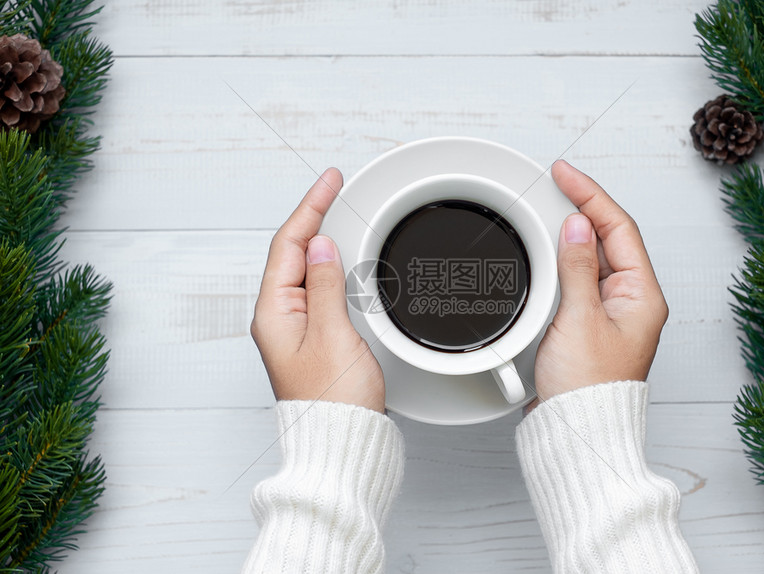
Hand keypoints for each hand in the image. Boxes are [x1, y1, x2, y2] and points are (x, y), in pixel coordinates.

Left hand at [250, 168, 385, 412]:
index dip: (309, 207)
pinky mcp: (311, 338)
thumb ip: (324, 286)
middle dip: (313, 217)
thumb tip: (320, 246)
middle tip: (333, 188)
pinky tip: (339, 260)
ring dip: (320, 240)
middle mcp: (278, 318)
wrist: (341, 442)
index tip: (328, 181)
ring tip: (336, 213)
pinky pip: (316, 289)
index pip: (289, 245)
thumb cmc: (333, 402)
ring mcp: (294, 328)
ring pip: (304, 270)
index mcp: (274, 313)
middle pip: (292, 253)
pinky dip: (329, 267)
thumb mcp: (333, 335)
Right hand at [529, 160, 668, 410]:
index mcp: (642, 295)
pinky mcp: (589, 324)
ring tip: (550, 212)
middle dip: (583, 208)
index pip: (619, 228)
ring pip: (593, 258)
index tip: (566, 174)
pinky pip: (579, 279)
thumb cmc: (588, 389)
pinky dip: (563, 261)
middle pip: (609, 238)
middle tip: (556, 184)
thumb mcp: (581, 319)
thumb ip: (578, 268)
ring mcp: (610, 312)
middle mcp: (631, 301)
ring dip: (572, 234)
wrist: (577, 431)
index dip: (592, 195)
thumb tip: (579, 227)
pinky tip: (549, 254)